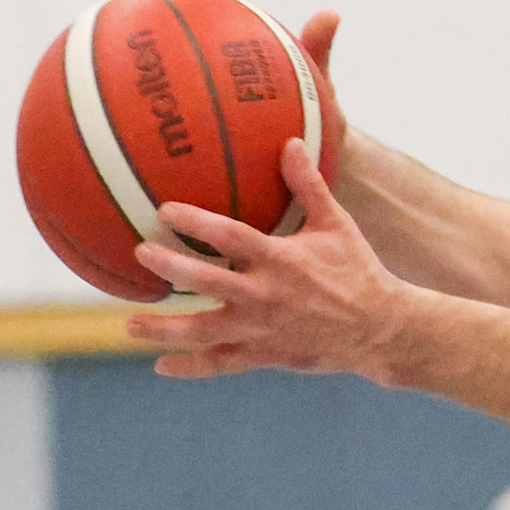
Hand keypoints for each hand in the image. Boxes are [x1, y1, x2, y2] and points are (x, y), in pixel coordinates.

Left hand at [140, 138, 421, 381]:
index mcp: (280, 260)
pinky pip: (220, 365)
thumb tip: (290, 141)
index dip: (196, 223)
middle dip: (170, 268)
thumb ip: (308, 185)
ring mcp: (260, 330)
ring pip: (203, 332)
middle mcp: (265, 296)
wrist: (379, 329)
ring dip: (164, 329)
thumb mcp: (336, 224)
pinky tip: (161, 365)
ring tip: (129, 323)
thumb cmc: (358, 270)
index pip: (231, 237)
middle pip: (207, 282)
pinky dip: (190, 368)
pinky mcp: (263, 355)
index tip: (164, 210)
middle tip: (140, 253)